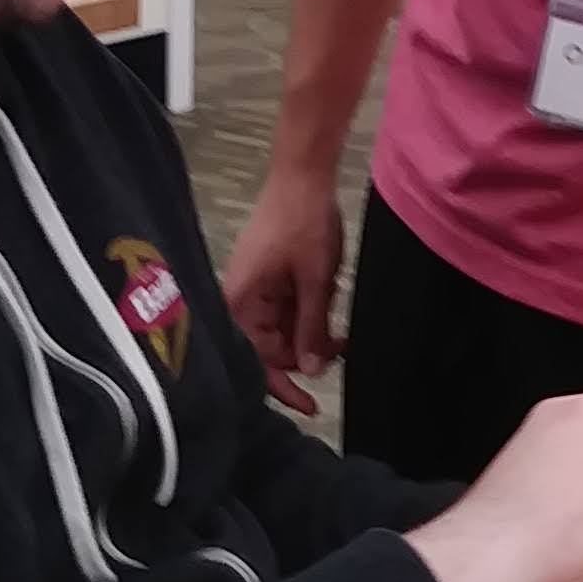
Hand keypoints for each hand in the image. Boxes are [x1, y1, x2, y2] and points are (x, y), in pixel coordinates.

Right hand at [222, 165, 347, 416]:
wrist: (302, 174)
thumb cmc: (304, 224)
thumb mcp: (316, 281)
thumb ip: (311, 328)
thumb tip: (309, 371)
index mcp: (240, 304)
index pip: (259, 360)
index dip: (285, 387)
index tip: (313, 407)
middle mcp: (241, 301)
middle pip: (271, 347)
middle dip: (305, 354)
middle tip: (341, 350)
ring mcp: (255, 288)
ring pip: (282, 329)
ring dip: (311, 333)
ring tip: (342, 330)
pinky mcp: (268, 278)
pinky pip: (286, 309)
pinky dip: (309, 314)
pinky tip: (330, 308)